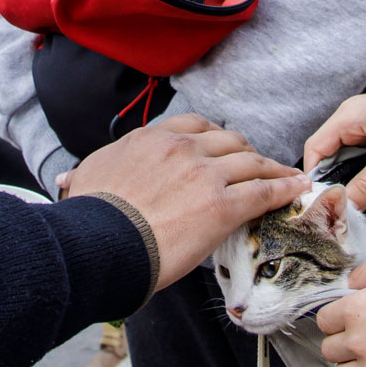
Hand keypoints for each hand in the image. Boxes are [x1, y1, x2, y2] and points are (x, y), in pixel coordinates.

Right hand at [62, 114, 307, 289]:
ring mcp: (205, 174)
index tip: (224, 146)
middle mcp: (182, 148)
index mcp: (152, 137)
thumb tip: (68, 180)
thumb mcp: (88, 178)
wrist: (100, 241)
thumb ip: (91, 173)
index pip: (196, 125)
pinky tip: (297, 190)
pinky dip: (284, 188)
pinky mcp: (222, 205)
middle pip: (230, 140)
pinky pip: (264, 191)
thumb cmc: (91, 217)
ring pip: (251, 162)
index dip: (216, 136)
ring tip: (288, 175)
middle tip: (258, 164)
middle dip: (247, 151)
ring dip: (272, 168)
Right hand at [302, 81, 365, 211]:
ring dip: (344, 176)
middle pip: (325, 153)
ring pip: (341, 155)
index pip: (314, 149)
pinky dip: (357, 171)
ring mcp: (364, 124)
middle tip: (335, 209)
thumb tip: (347, 207)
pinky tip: (363, 187)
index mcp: (348, 116)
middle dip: (328, 180)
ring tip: (348, 202)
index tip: (320, 204)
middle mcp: (351, 117)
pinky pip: (357, 154)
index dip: (313, 177)